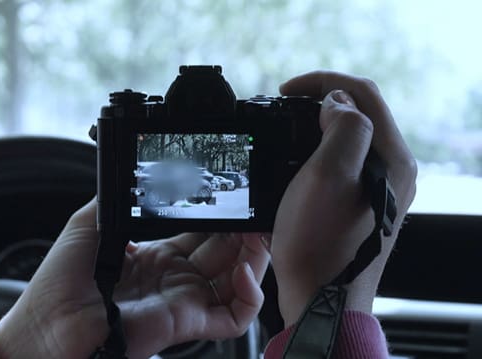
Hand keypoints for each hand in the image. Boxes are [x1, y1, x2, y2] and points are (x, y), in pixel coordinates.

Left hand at [0, 200, 269, 358]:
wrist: (47, 323)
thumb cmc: (60, 281)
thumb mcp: (91, 223)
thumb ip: (120, 199)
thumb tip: (139, 174)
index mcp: (155, 255)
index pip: (201, 231)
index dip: (220, 213)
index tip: (232, 193)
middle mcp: (175, 277)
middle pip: (225, 250)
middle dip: (244, 227)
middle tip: (256, 205)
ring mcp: (184, 299)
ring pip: (238, 281)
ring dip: (255, 254)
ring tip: (259, 230)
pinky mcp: (188, 323)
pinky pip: (235, 316)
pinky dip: (250, 294)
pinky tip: (244, 269)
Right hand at [270, 71, 416, 325]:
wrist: (321, 297)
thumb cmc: (319, 242)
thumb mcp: (327, 175)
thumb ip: (342, 127)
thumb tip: (337, 102)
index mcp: (391, 157)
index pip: (362, 94)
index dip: (322, 82)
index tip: (285, 90)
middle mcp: (393, 169)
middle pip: (361, 112)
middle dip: (322, 99)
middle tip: (285, 107)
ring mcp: (381, 188)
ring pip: (353, 136)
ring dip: (320, 123)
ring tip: (288, 128)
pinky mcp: (365, 203)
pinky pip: (346, 160)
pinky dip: (321, 148)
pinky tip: (299, 159)